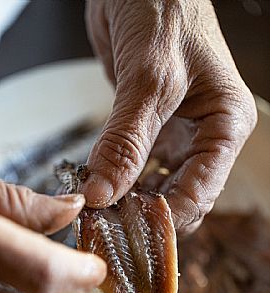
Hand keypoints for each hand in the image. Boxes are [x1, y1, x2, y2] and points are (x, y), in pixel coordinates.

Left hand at [82, 0, 256, 234]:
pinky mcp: (149, 129)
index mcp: (226, 125)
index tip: (130, 235)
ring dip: (130, 203)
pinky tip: (101, 192)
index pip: (200, 193)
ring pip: (157, 187)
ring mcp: (175, 134)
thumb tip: (105, 193)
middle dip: (147, 216)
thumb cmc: (163, 9)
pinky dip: (120, 183)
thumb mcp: (149, 81)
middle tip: (110, 229)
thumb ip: (126, 141)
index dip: (166, 219)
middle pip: (180, 196)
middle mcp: (205, 135)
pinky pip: (137, 168)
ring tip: (101, 216)